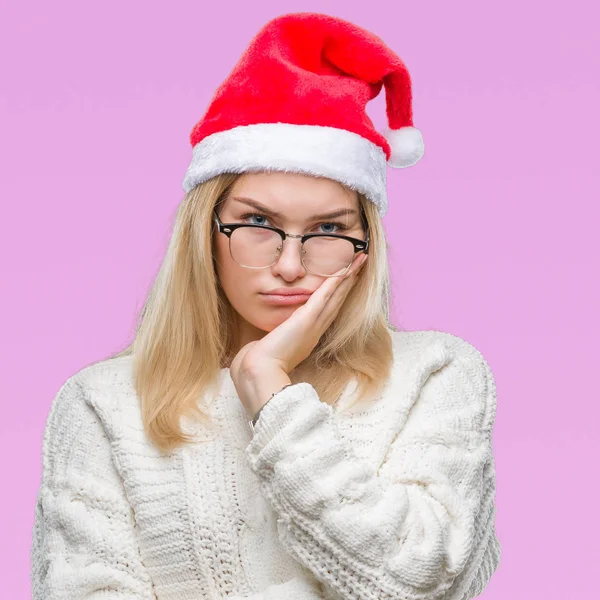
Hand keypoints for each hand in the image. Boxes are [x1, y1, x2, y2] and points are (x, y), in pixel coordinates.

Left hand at [230, 251, 367, 418]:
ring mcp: (313, 324)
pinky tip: (343, 271)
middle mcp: (315, 329)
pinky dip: (335, 283)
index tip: (346, 281)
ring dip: (348, 277)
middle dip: (350, 281)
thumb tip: (264, 338)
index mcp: (308, 336)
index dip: (338, 295)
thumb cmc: (260, 363)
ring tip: (359, 261)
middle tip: (360, 264)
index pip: (327, 310)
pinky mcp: (306, 319)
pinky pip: (324, 297)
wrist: (259, 371)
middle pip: (337, 300)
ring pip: (336, 296)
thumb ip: (272, 340)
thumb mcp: (269, 347)